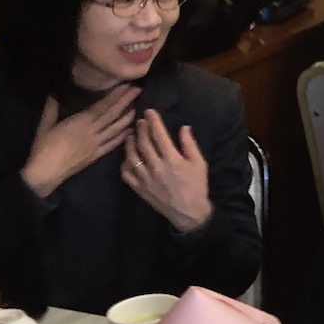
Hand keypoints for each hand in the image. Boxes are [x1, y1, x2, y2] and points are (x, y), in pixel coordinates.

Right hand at [22, 88, 136, 198]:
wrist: (46, 172)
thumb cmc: (43, 147)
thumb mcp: (45, 125)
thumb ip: (51, 108)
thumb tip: (53, 92)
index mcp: (81, 122)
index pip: (103, 106)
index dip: (116, 95)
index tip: (127, 86)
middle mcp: (93, 131)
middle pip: (113, 114)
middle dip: (126, 101)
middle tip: (138, 90)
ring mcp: (97, 144)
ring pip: (117, 128)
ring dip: (128, 117)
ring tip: (137, 107)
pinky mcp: (97, 155)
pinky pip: (113, 144)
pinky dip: (124, 136)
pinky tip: (131, 130)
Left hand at [120, 108, 212, 232]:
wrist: (188, 212)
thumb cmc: (197, 186)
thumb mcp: (199, 163)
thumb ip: (190, 144)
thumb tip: (183, 127)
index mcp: (172, 159)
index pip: (159, 134)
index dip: (153, 120)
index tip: (149, 111)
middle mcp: (156, 167)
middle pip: (143, 142)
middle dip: (140, 128)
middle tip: (139, 120)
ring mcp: (145, 178)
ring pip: (131, 156)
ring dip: (130, 143)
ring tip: (131, 135)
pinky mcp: (139, 188)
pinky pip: (126, 174)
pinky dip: (124, 163)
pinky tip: (127, 157)